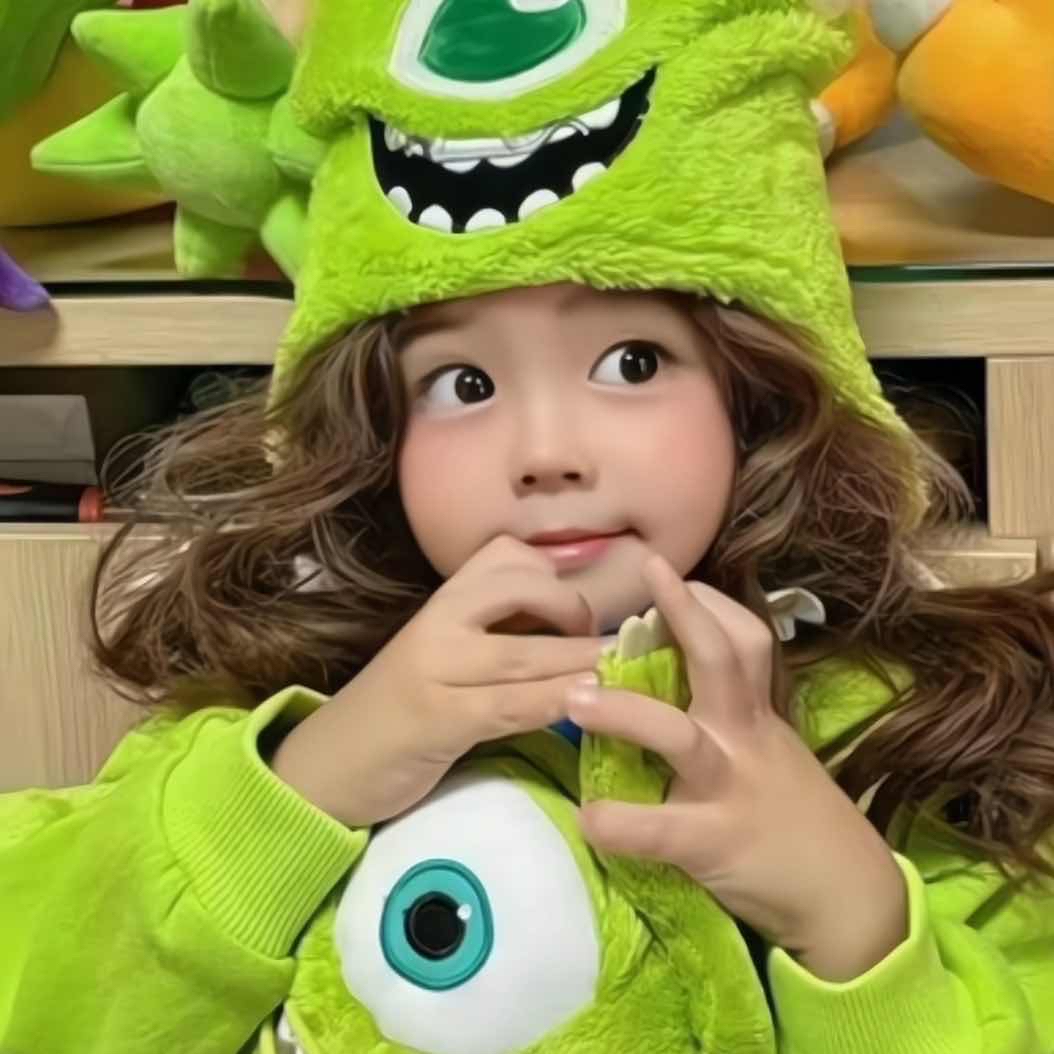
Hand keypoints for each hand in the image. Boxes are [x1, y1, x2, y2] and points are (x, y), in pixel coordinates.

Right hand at [270, 535, 602, 827]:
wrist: (328, 763)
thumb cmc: (396, 710)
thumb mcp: (442, 657)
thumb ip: (492, 635)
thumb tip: (567, 629)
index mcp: (442, 602)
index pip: (505, 554)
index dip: (553, 575)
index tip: (579, 612)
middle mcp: (437, 622)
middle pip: (518, 586)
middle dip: (572, 609)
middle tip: (602, 644)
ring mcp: (434, 668)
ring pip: (521, 652)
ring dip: (577, 661)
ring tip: (616, 671)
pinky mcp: (436, 717)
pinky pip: (506, 704)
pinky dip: (550, 702)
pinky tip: (581, 704)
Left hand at [569, 554, 907, 980]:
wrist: (849, 896)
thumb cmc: (794, 816)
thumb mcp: (767, 751)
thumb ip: (726, 716)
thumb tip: (658, 675)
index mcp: (753, 714)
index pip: (742, 638)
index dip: (704, 603)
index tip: (663, 573)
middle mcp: (744, 736)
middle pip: (722, 660)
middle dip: (685, 612)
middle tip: (645, 573)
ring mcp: (731, 787)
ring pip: (680, 736)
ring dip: (627, 713)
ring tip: (575, 698)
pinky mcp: (716, 842)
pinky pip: (662, 830)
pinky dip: (622, 823)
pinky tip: (590, 818)